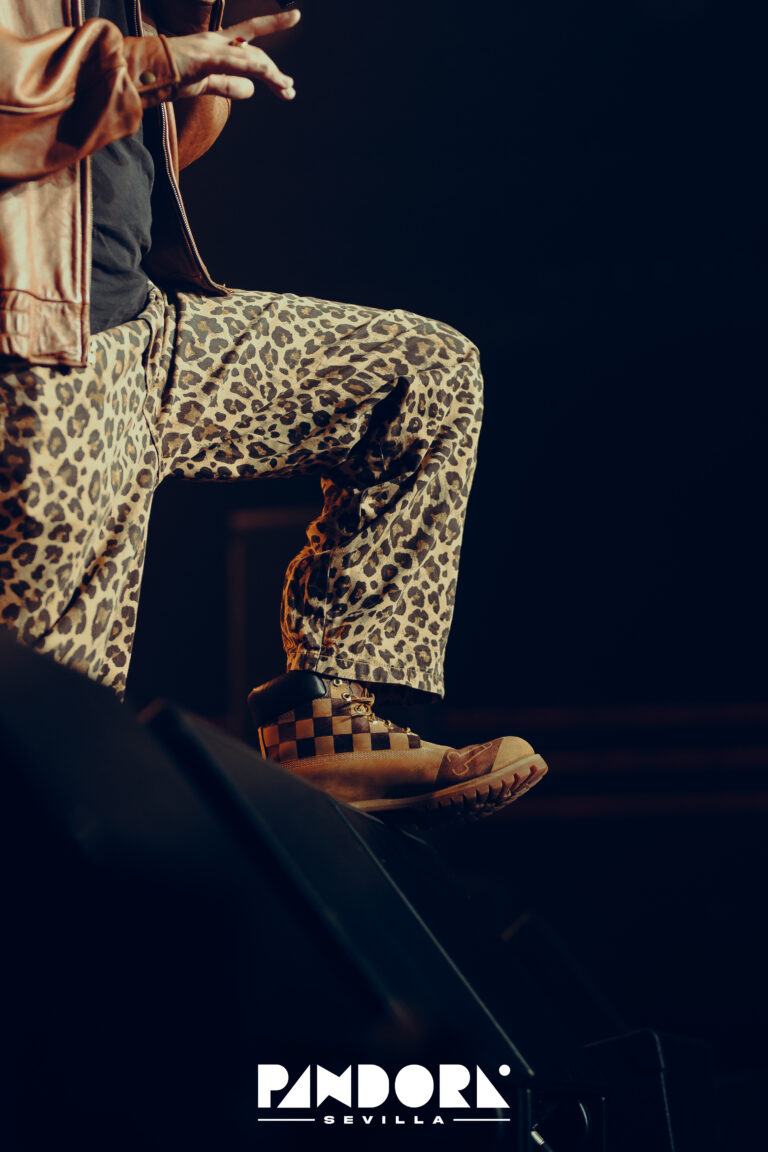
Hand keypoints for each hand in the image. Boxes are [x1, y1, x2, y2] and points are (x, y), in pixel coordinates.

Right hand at [168, 8, 299, 100]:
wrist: (141, 73)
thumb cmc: (167, 77)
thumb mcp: (204, 84)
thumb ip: (228, 85)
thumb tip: (252, 89)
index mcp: (215, 44)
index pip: (249, 36)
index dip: (272, 32)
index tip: (294, 28)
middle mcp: (216, 41)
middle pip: (255, 51)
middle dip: (275, 71)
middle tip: (290, 88)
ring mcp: (210, 48)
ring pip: (250, 59)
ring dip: (271, 75)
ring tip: (286, 88)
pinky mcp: (204, 58)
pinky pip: (234, 63)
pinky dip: (253, 69)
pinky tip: (269, 77)